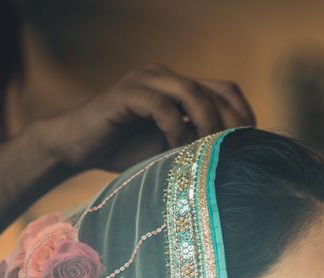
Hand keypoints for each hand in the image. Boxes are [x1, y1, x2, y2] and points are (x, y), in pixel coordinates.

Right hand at [37, 64, 254, 173]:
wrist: (77, 149)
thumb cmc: (125, 152)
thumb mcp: (172, 148)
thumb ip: (198, 142)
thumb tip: (235, 152)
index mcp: (180, 87)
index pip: (227, 91)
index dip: (243, 116)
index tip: (247, 146)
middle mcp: (166, 77)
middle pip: (215, 91)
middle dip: (228, 126)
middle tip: (228, 155)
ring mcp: (145, 81)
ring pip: (192, 93)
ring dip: (205, 125)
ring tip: (203, 152)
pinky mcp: (125, 93)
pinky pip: (161, 105)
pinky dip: (174, 128)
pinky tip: (173, 148)